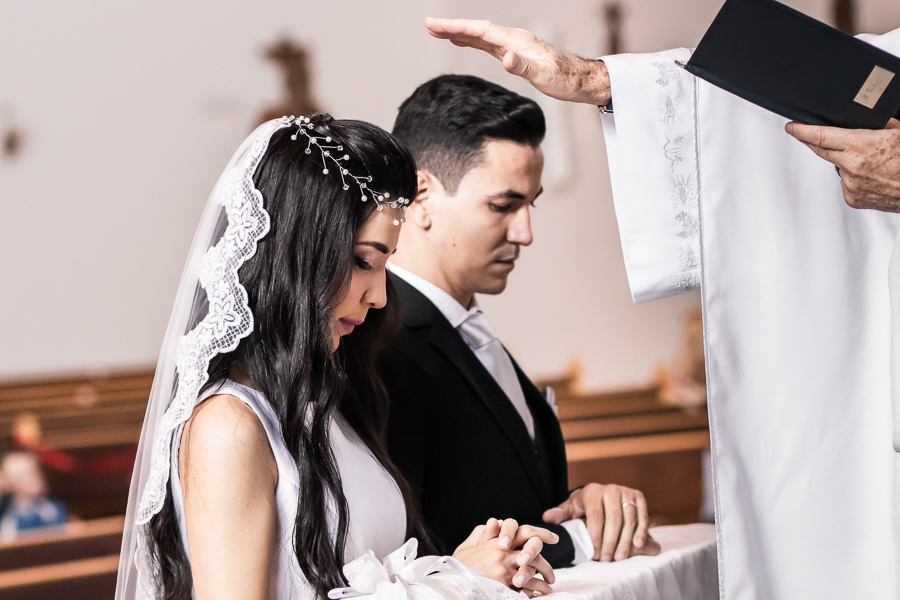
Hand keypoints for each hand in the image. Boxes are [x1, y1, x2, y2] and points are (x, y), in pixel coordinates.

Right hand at [424, 18, 611, 105]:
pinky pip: (487, 43)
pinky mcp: (516, 53)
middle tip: (428, 25)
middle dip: (451, 28)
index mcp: (516, 41)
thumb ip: (522, 66)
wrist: (581, 79)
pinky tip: (464, 41)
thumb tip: (505, 59)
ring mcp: (514, 45)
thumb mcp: (543, 76)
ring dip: (458, 33)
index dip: (456, 28)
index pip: (480, 31)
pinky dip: (472, 40)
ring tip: (437, 32)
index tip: (435, 26)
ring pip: (480, 35)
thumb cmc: (565, 78)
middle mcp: (513, 39)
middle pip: (476, 29)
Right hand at [453, 518, 556, 596]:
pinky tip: (537, 595)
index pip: (525, 531)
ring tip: (548, 589)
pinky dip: (534, 591)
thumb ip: (483, 533)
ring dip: (543, 581)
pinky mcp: (503, 584)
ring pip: (532, 571)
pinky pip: (525, 587)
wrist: (451, 580)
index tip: (554, 538)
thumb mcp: (469, 545)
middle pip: (534, 552)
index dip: (542, 533)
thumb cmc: (459, 564)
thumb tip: (494, 522)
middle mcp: (503, 552)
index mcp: (497, 541)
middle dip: (547, 565)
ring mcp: (504, 568)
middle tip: (553, 576)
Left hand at [543, 483, 659, 561]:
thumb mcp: (571, 508)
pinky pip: (642, 515)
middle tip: (606, 560)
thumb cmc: (584, 505)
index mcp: (591, 491)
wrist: (601, 493)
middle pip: (614, 519)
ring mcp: (626, 491)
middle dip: (610, 542)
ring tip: (620, 557)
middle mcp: (610, 489)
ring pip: (629, 519)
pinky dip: (642, 530)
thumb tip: (547, 518)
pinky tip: (638, 544)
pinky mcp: (638, 496)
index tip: (594, 554)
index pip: (596, 517)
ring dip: (625, 540)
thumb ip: (560, 514)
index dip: (596, 537)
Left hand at [785, 119, 899, 211]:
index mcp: (861, 146)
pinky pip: (847, 183)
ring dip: (847, 162)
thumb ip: (879, 124)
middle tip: (807, 134)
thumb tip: (867, 117)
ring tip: (873, 161)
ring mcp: (851, 185)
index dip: (803, 131)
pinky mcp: (853, 199)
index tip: (792, 127)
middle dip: (814, 142)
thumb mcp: (899, 132)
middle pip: (823, 151)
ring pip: (839, 167)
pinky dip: (855, 178)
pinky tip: (873, 175)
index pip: (822, 137)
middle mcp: (852, 167)